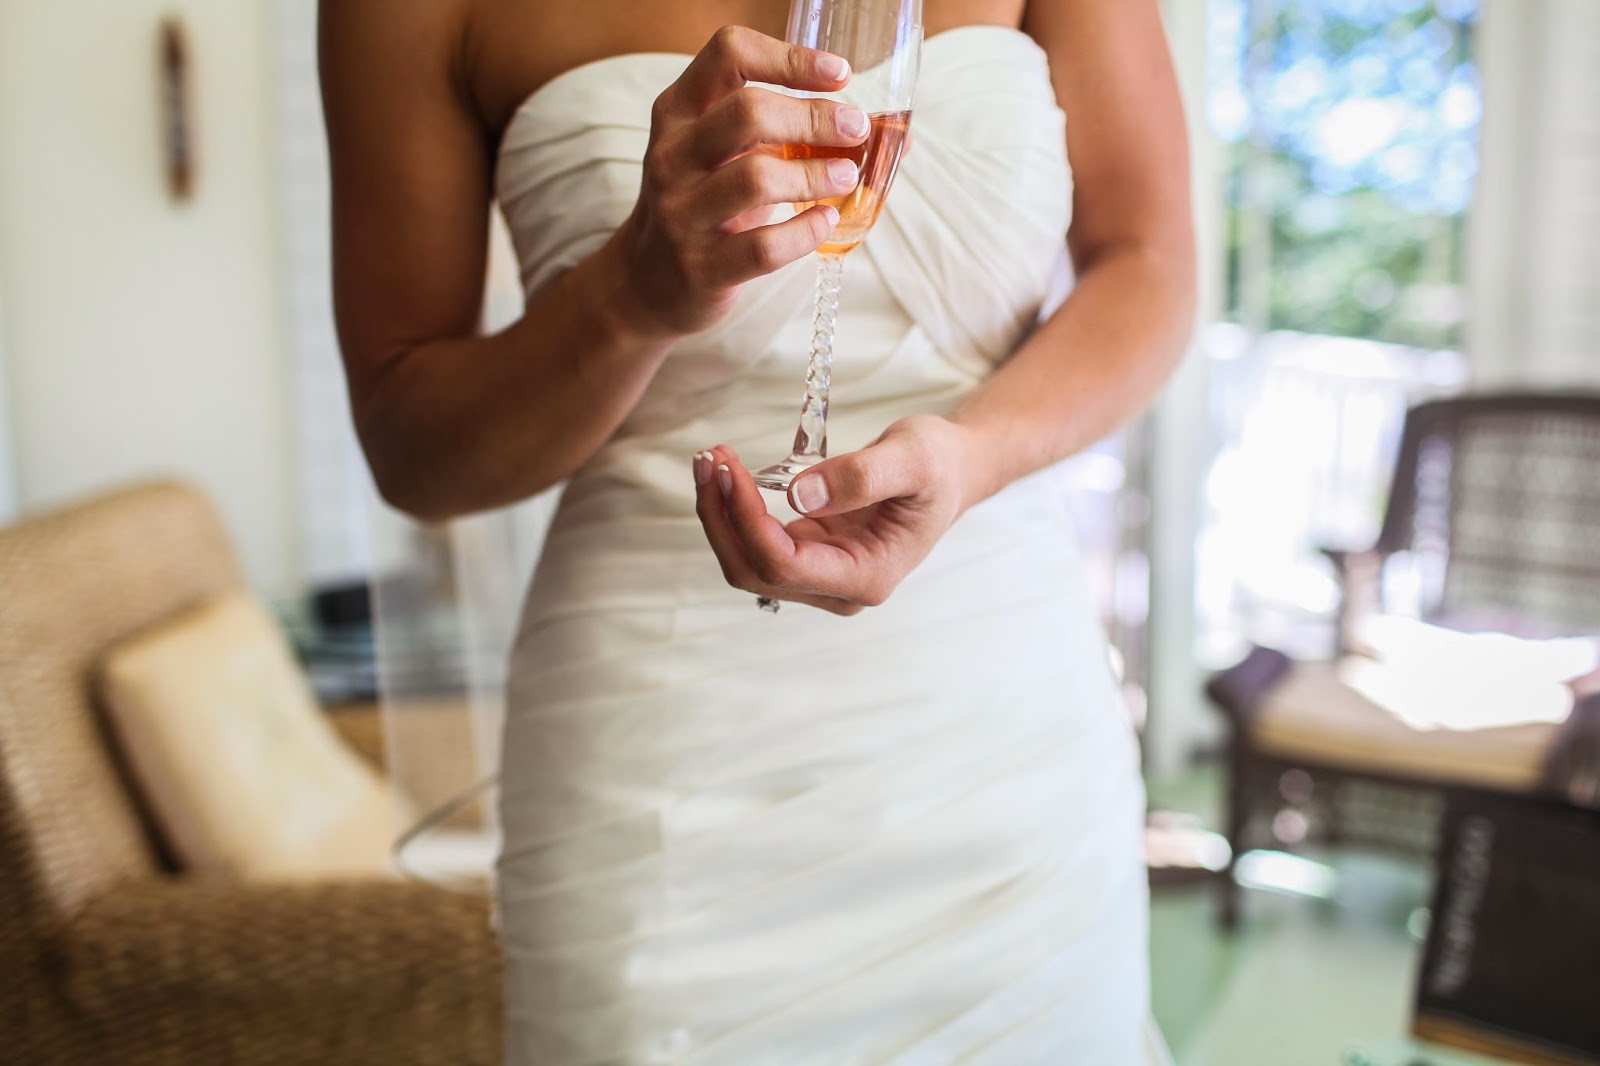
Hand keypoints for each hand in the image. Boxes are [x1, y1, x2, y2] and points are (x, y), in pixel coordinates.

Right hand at [613, 26, 869, 337]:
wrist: (646, 282)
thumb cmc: (704, 205)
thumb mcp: (724, 156)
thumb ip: (787, 134)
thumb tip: (891, 133)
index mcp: (679, 112)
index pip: (728, 54)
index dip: (790, 57)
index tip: (840, 74)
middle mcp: (672, 155)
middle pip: (748, 112)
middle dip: (815, 118)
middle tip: (855, 129)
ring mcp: (682, 213)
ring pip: (756, 178)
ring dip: (815, 175)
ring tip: (847, 178)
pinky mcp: (701, 267)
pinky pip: (763, 246)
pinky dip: (805, 231)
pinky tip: (824, 221)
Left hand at [693, 416, 980, 614]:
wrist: (951, 471)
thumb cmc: (938, 464)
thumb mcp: (911, 458)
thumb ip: (860, 477)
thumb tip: (800, 496)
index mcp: (867, 576)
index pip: (784, 565)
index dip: (748, 521)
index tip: (729, 469)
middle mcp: (839, 588)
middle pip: (753, 571)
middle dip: (721, 517)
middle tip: (708, 457)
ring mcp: (821, 575)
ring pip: (746, 560)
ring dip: (720, 512)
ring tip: (710, 458)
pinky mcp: (808, 553)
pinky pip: (756, 542)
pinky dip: (734, 508)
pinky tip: (726, 471)